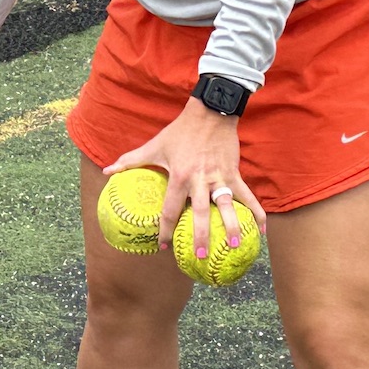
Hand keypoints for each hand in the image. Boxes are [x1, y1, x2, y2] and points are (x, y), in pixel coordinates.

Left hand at [103, 97, 260, 256]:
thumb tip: (107, 171)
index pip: (170, 209)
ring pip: (227, 206)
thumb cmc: (180, 131)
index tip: (162, 247)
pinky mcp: (234, 173)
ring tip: (235, 247)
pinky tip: (260, 231)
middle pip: (200, 213)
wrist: (210, 111)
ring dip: (232, 226)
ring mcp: (219, 177)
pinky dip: (256, 212)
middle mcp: (200, 179)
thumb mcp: (154, 145)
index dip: (164, 229)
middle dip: (200, 236)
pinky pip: (247, 196)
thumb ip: (130, 160)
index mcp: (179, 176)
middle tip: (199, 256)